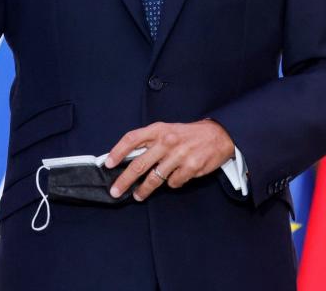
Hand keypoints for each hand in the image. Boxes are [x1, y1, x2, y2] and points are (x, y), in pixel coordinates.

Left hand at [103, 119, 234, 201]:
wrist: (217, 135)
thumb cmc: (186, 134)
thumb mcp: (165, 130)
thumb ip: (148, 142)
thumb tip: (127, 158)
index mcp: (158, 129)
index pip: (132, 139)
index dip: (118, 152)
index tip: (108, 164)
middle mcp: (167, 141)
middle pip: (139, 164)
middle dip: (124, 180)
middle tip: (115, 191)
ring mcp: (179, 155)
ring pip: (154, 178)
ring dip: (144, 190)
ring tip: (138, 195)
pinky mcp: (191, 167)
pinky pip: (173, 183)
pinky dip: (172, 183)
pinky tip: (175, 177)